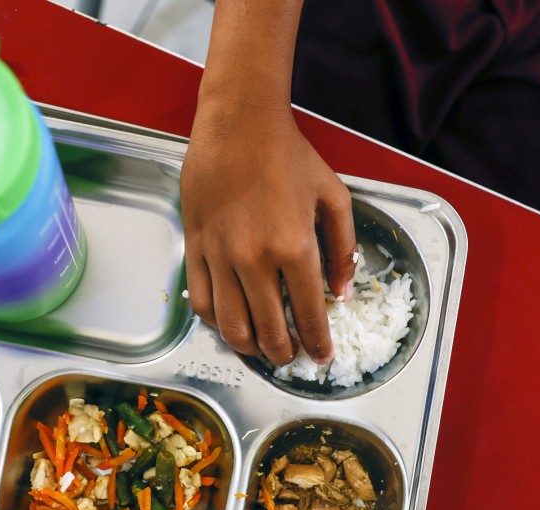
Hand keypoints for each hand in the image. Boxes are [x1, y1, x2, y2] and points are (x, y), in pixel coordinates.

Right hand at [180, 103, 356, 365]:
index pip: (309, 314)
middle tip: (291, 357)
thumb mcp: (333, 196)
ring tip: (261, 349)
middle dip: (284, 353)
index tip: (322, 356)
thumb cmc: (288, 154)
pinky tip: (230, 323)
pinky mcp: (195, 248)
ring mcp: (220, 256)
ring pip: (231, 325)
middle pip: (268, 330)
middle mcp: (255, 259)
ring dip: (249, 348)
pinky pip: (201, 301)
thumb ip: (344, 248)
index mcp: (295, 246)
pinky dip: (216, 322)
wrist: (238, 123)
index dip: (317, 343)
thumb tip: (344, 292)